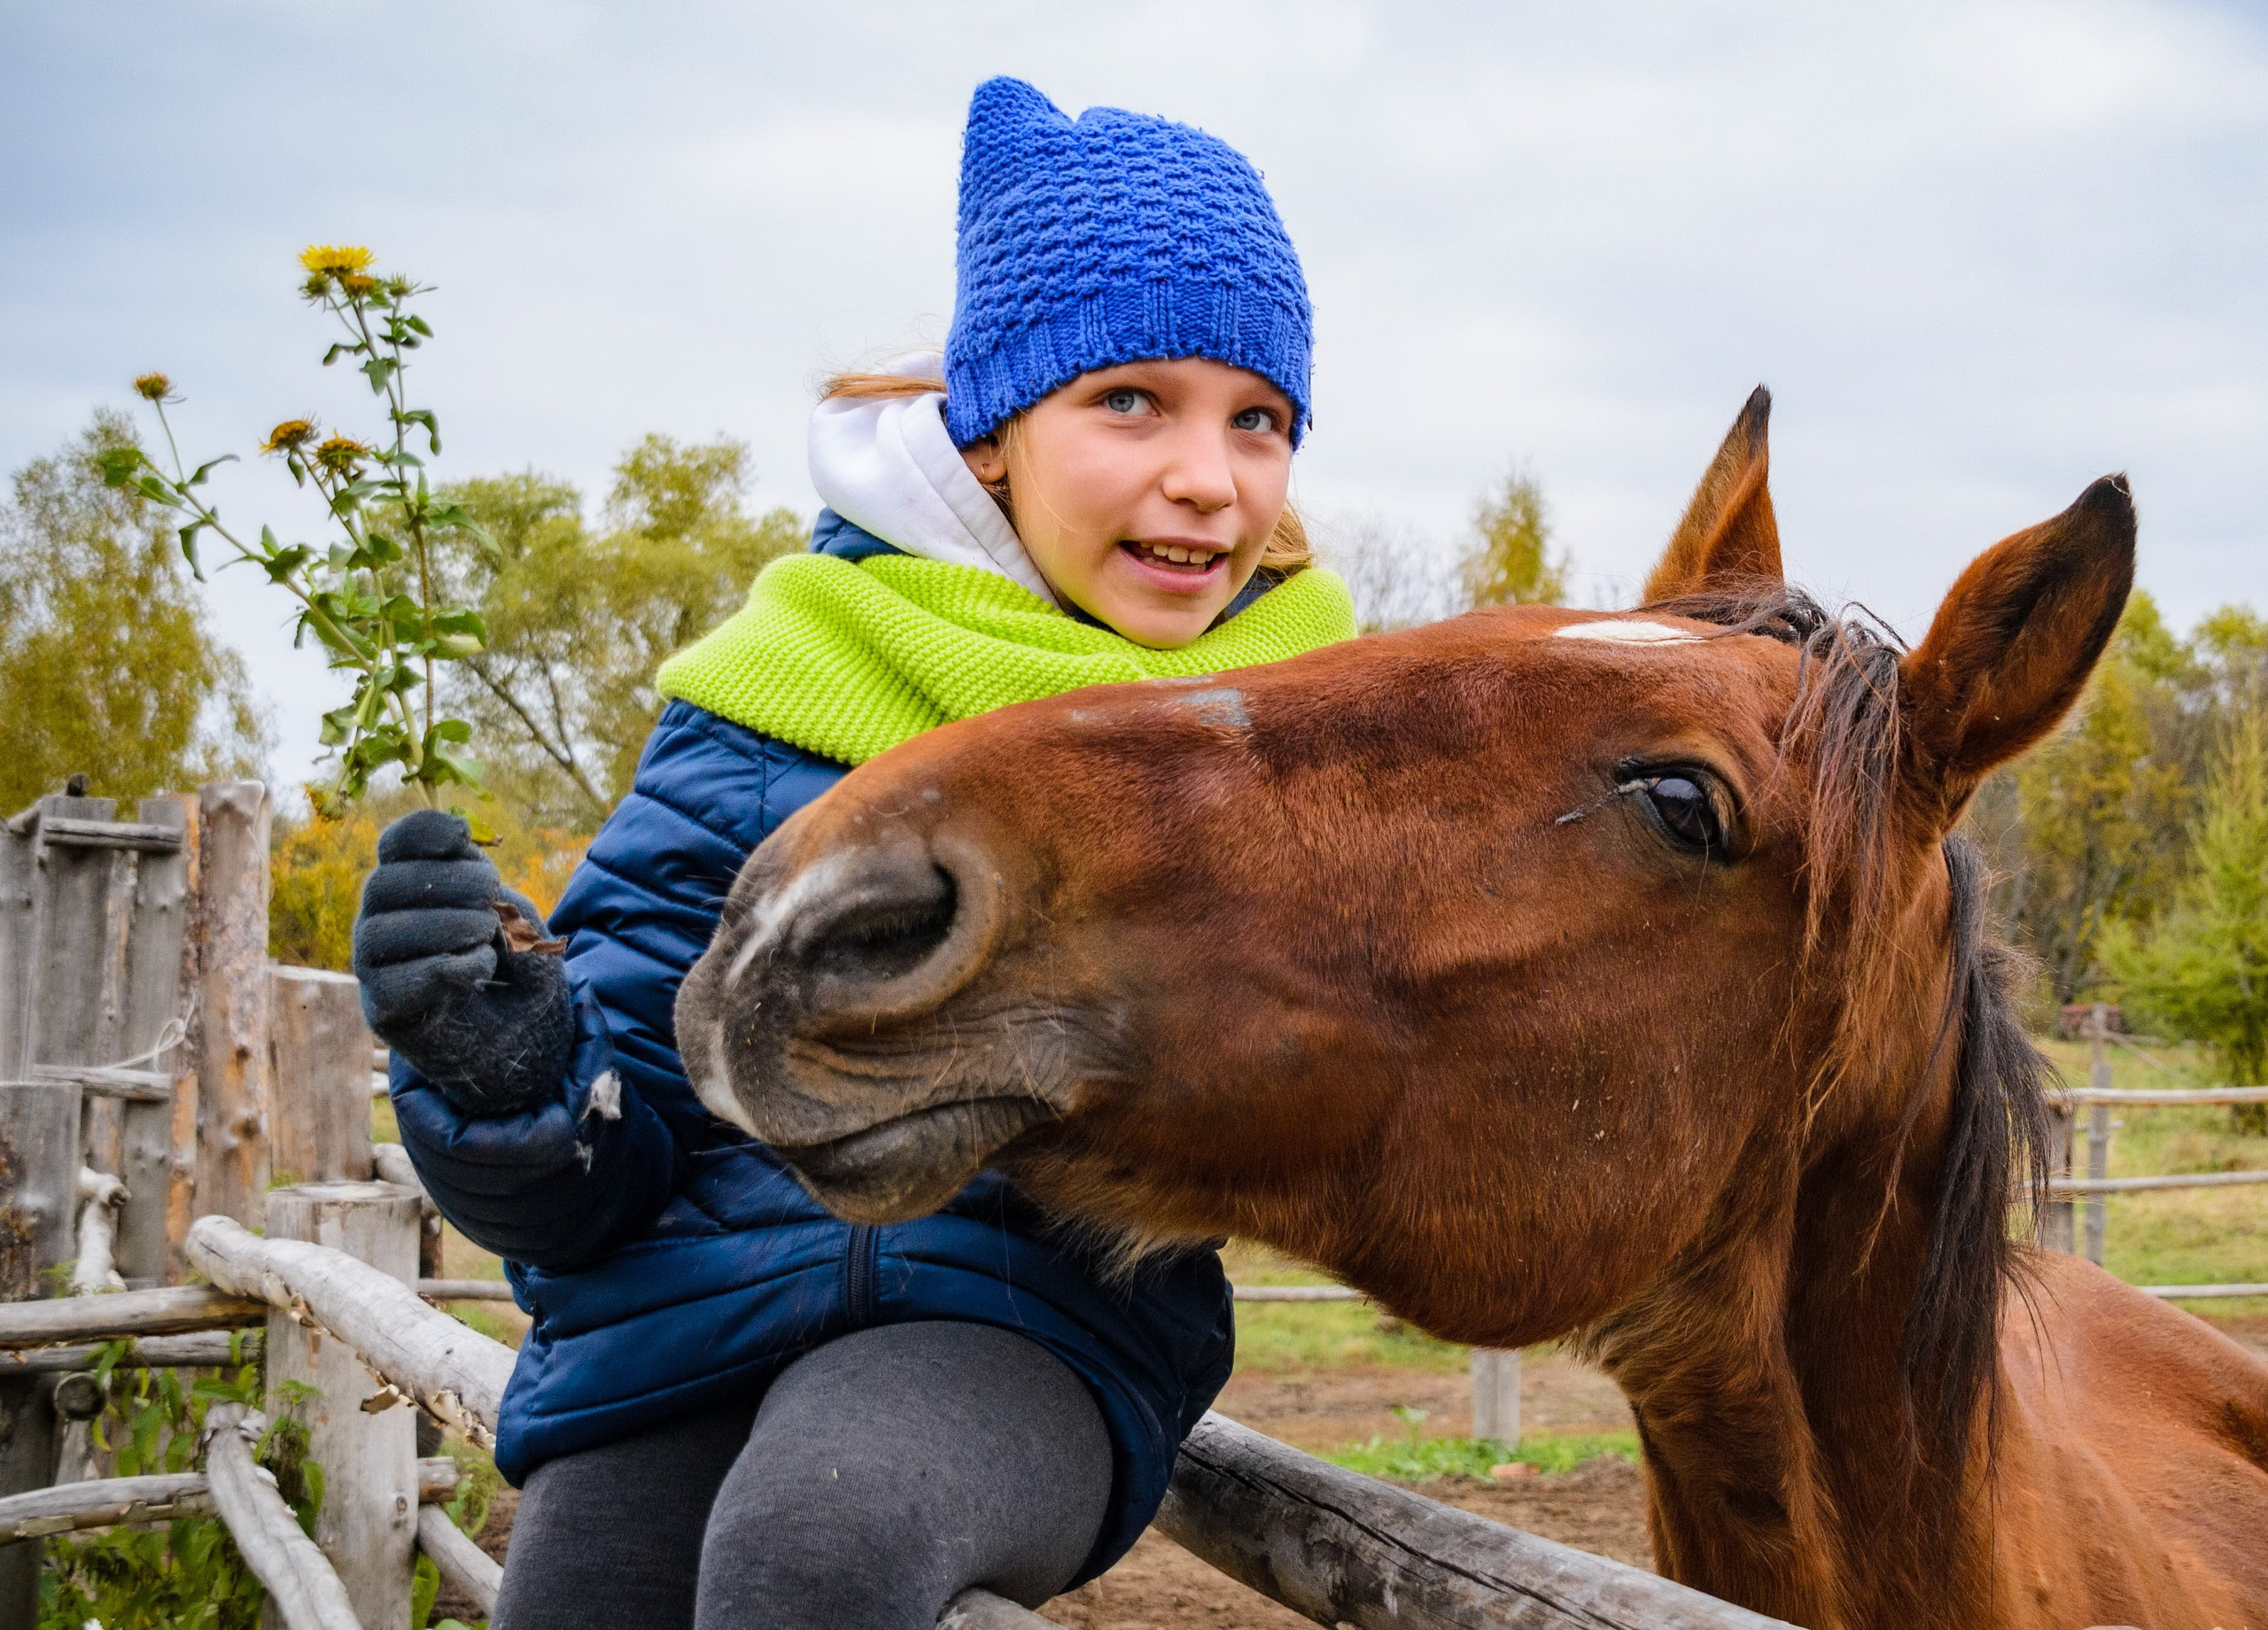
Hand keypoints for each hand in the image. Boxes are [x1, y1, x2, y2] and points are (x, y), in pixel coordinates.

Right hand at [354, 809, 571, 1115]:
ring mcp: (376, 967)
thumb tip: (474, 884)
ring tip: (487, 934)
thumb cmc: (518, 970)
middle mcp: (382, 922)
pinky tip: (481, 968)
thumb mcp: (523, 923)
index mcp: (411, 887)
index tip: (462, 834)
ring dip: (446, 925)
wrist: (525, 1038)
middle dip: (446, 881)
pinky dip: (447, 968)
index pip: (395, 845)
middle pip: (384, 883)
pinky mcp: (384, 1009)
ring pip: (380, 932)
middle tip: (492, 896)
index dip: (421, 831)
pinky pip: (397, 982)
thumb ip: (497, 899)